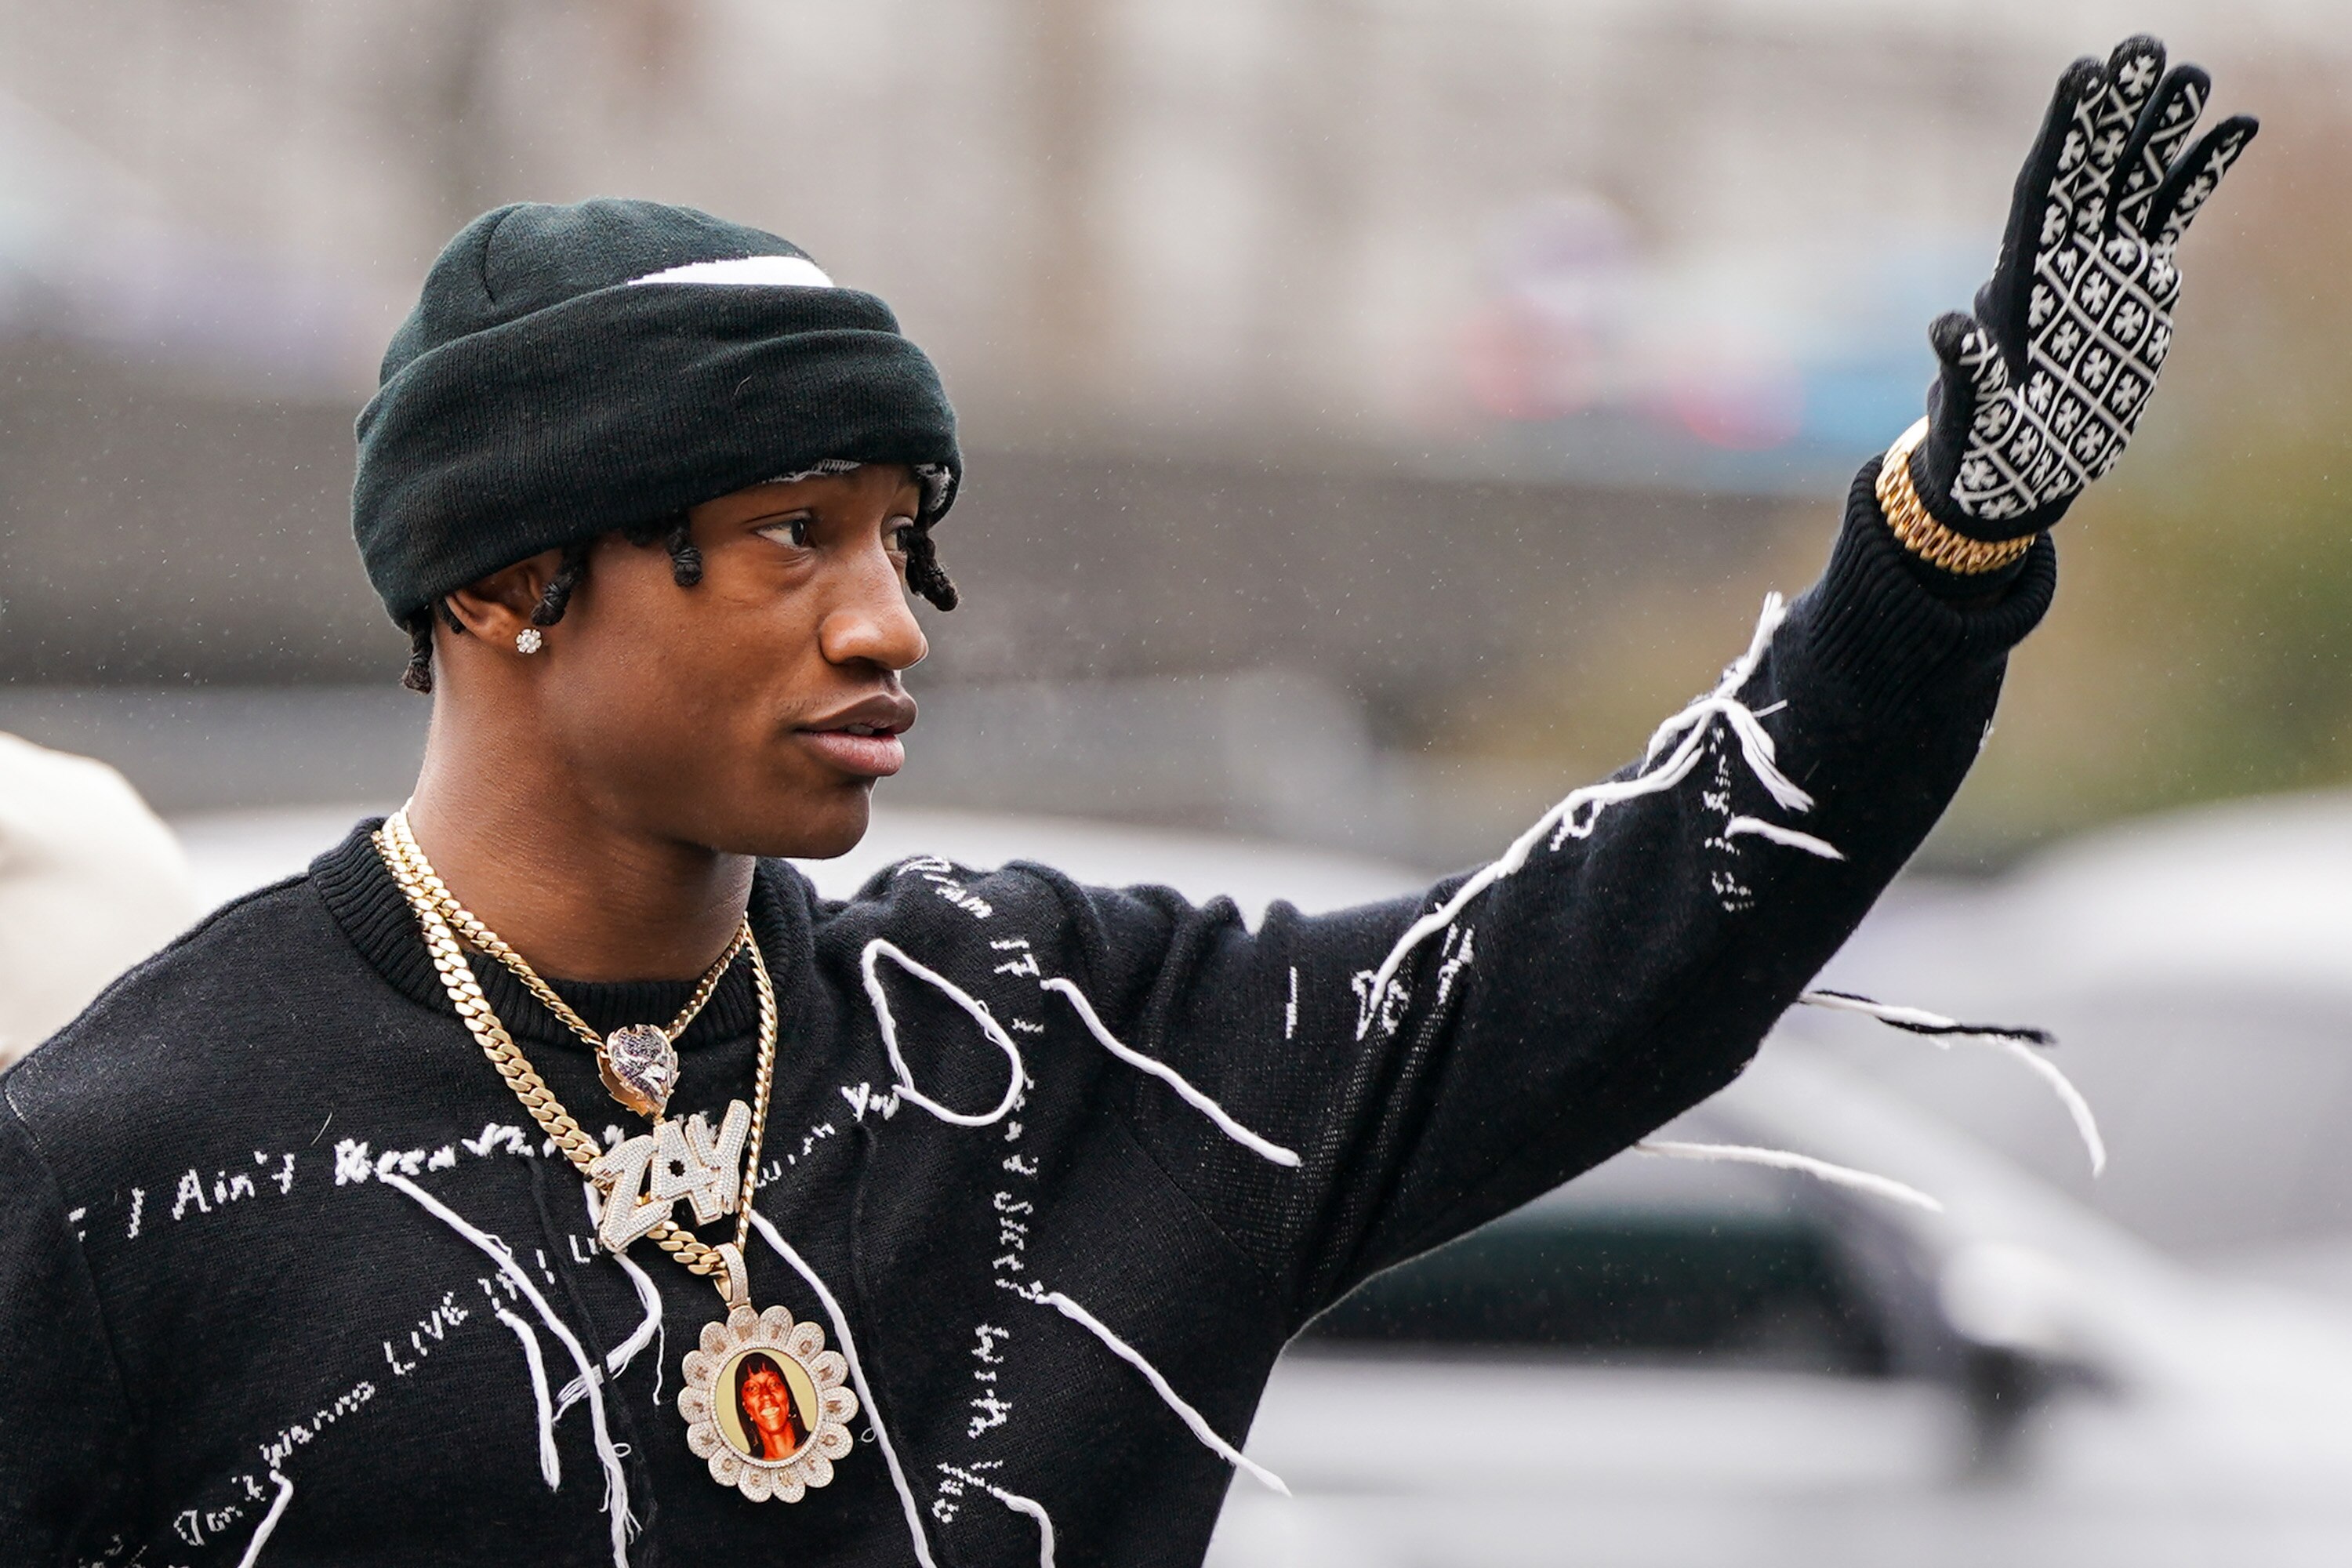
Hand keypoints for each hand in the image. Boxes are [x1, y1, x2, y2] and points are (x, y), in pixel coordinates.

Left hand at [1909, 36, 2256, 539]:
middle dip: (2114, 113)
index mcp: (2022, 287)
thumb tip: (1948, 327)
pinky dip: (2197, 174)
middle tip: (2142, 47)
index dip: (2065, 136)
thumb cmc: (1985, 457)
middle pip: (2088, 173)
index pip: (2043, 194)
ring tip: (2190, 72)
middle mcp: (2059, 265)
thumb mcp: (1978, 421)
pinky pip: (2167, 216)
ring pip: (2130, 184)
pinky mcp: (2133, 286)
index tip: (2085, 77)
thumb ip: (1969, 375)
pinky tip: (2234, 127)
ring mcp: (2099, 269)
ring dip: (2159, 130)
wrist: (2012, 479)